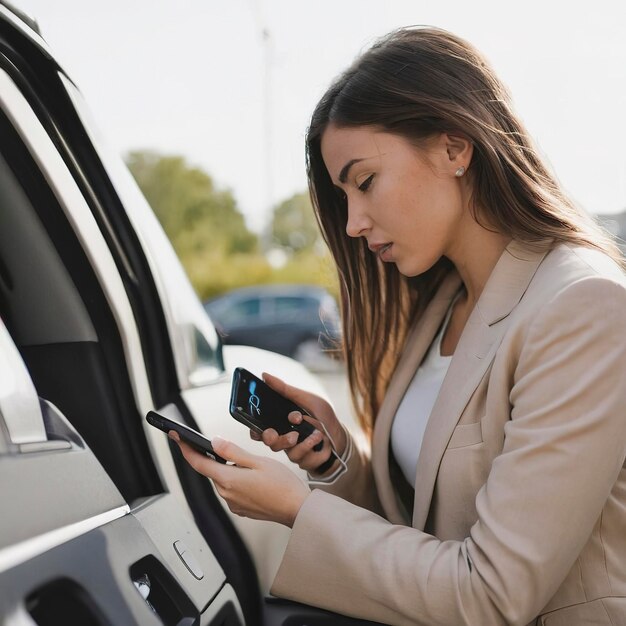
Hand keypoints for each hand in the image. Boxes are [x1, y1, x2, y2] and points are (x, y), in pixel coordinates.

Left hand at [169, 431, 309, 527]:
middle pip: (212, 471)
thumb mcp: (258, 461)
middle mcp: (227, 494)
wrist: (296, 509)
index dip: (186, 449)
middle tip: (221, 446)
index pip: (199, 463)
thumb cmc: (282, 486)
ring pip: (223, 480)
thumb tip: (215, 443)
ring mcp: (233, 503)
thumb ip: (233, 452)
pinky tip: (252, 477)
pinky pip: (232, 490)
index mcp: (229, 480)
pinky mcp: (241, 508)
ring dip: (228, 469)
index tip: (177, 438)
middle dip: (214, 458)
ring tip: (249, 464)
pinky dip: (236, 480)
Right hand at [249, 373, 346, 475]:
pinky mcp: (305, 461)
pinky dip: (316, 447)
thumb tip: (265, 375)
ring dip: (304, 443)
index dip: (256, 432)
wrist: (340, 434)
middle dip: (277, 440)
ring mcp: (294, 452)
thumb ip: (285, 390)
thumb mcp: (305, 399)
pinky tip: (322, 440)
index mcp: (280, 424)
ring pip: (289, 452)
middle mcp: (284, 438)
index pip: (260, 430)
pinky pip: (304, 459)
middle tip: (290, 434)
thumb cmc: (321, 416)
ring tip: (316, 434)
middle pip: (271, 443)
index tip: (259, 429)